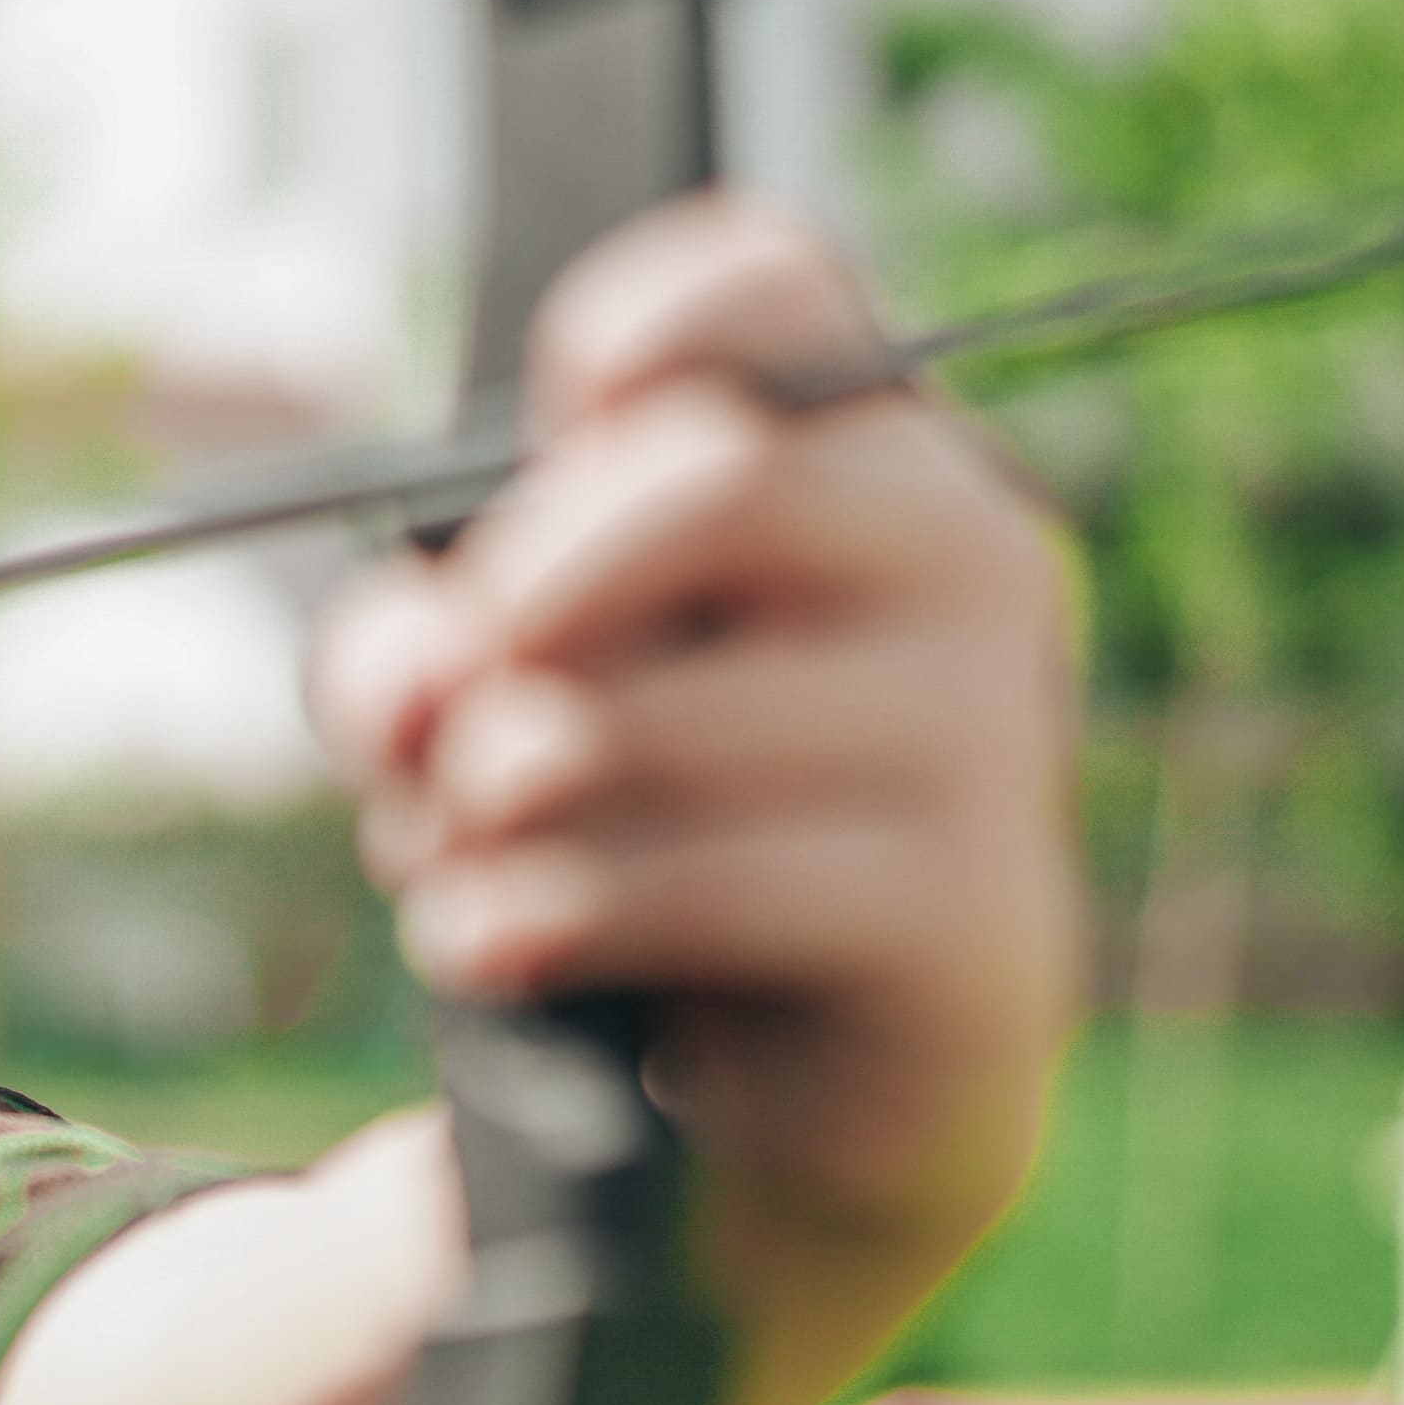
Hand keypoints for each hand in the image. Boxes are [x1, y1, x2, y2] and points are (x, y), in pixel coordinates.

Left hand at [314, 197, 1081, 1389]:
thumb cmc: (629, 845)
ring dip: (492, 806)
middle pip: (709, 481)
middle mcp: (965, 563)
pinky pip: (709, 879)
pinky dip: (549, 918)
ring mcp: (993, 741)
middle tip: (437, 729)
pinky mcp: (974, 920)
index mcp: (856, 460)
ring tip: (461, 866)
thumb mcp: (477, 718)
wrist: (761, 1117)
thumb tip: (423, 676)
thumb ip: (410, 657)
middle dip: (515, 610)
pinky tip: (497, 944)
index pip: (782, 287)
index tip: (556, 409)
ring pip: (664, 714)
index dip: (646, 317)